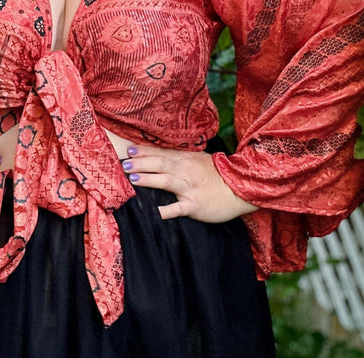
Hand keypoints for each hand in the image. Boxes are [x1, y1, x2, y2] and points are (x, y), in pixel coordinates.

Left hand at [121, 145, 257, 222]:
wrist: (239, 187)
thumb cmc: (216, 173)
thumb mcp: (197, 159)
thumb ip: (178, 157)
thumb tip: (157, 155)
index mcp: (185, 159)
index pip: (160, 153)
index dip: (144, 151)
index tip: (128, 150)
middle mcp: (185, 171)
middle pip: (160, 164)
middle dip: (141, 163)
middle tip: (124, 163)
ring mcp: (189, 188)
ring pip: (166, 181)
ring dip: (148, 179)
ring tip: (132, 178)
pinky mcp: (194, 205)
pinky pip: (178, 208)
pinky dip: (166, 210)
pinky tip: (154, 213)